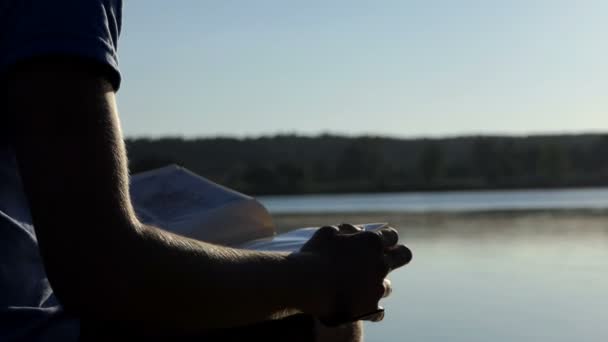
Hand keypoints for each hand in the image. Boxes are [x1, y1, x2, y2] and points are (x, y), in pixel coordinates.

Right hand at [297, 223, 411, 325]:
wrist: (306, 284)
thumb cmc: (314, 255)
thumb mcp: (328, 232)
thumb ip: (347, 230)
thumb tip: (359, 232)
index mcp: (372, 241)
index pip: (391, 236)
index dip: (385, 239)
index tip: (380, 243)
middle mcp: (380, 263)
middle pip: (403, 256)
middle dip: (397, 255)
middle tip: (383, 260)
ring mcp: (377, 286)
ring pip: (388, 287)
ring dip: (377, 285)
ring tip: (361, 288)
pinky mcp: (371, 306)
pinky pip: (378, 312)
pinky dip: (369, 309)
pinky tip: (359, 307)